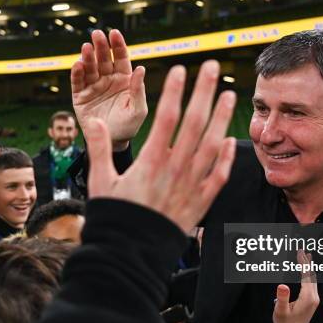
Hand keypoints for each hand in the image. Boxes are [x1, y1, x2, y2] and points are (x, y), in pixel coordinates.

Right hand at [71, 29, 146, 150]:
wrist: (112, 144)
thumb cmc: (129, 126)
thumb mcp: (138, 109)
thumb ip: (138, 90)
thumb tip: (141, 68)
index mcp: (124, 80)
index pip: (121, 58)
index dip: (118, 46)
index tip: (114, 33)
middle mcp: (108, 80)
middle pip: (103, 59)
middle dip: (100, 47)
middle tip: (96, 34)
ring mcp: (93, 87)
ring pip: (89, 68)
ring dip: (87, 57)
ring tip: (86, 48)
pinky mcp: (80, 97)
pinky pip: (77, 82)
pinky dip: (77, 73)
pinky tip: (78, 65)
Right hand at [85, 60, 235, 231]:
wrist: (131, 256)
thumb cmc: (114, 219)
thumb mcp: (101, 182)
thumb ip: (100, 149)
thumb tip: (93, 120)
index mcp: (150, 162)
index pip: (166, 118)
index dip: (174, 91)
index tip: (179, 69)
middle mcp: (174, 170)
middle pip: (193, 123)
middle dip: (203, 92)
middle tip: (210, 67)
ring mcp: (190, 186)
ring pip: (211, 146)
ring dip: (221, 118)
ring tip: (229, 94)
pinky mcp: (200, 204)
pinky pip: (217, 178)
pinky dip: (224, 159)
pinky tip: (229, 141)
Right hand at [273, 251, 319, 322]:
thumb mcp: (280, 310)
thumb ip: (282, 298)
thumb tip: (282, 285)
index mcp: (308, 297)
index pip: (307, 275)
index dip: (303, 262)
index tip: (299, 252)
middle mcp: (314, 297)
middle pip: (312, 275)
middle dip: (307, 262)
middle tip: (302, 250)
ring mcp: (314, 299)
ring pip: (313, 279)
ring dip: (309, 268)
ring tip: (307, 256)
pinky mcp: (312, 301)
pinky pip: (311, 284)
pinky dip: (309, 275)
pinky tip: (306, 272)